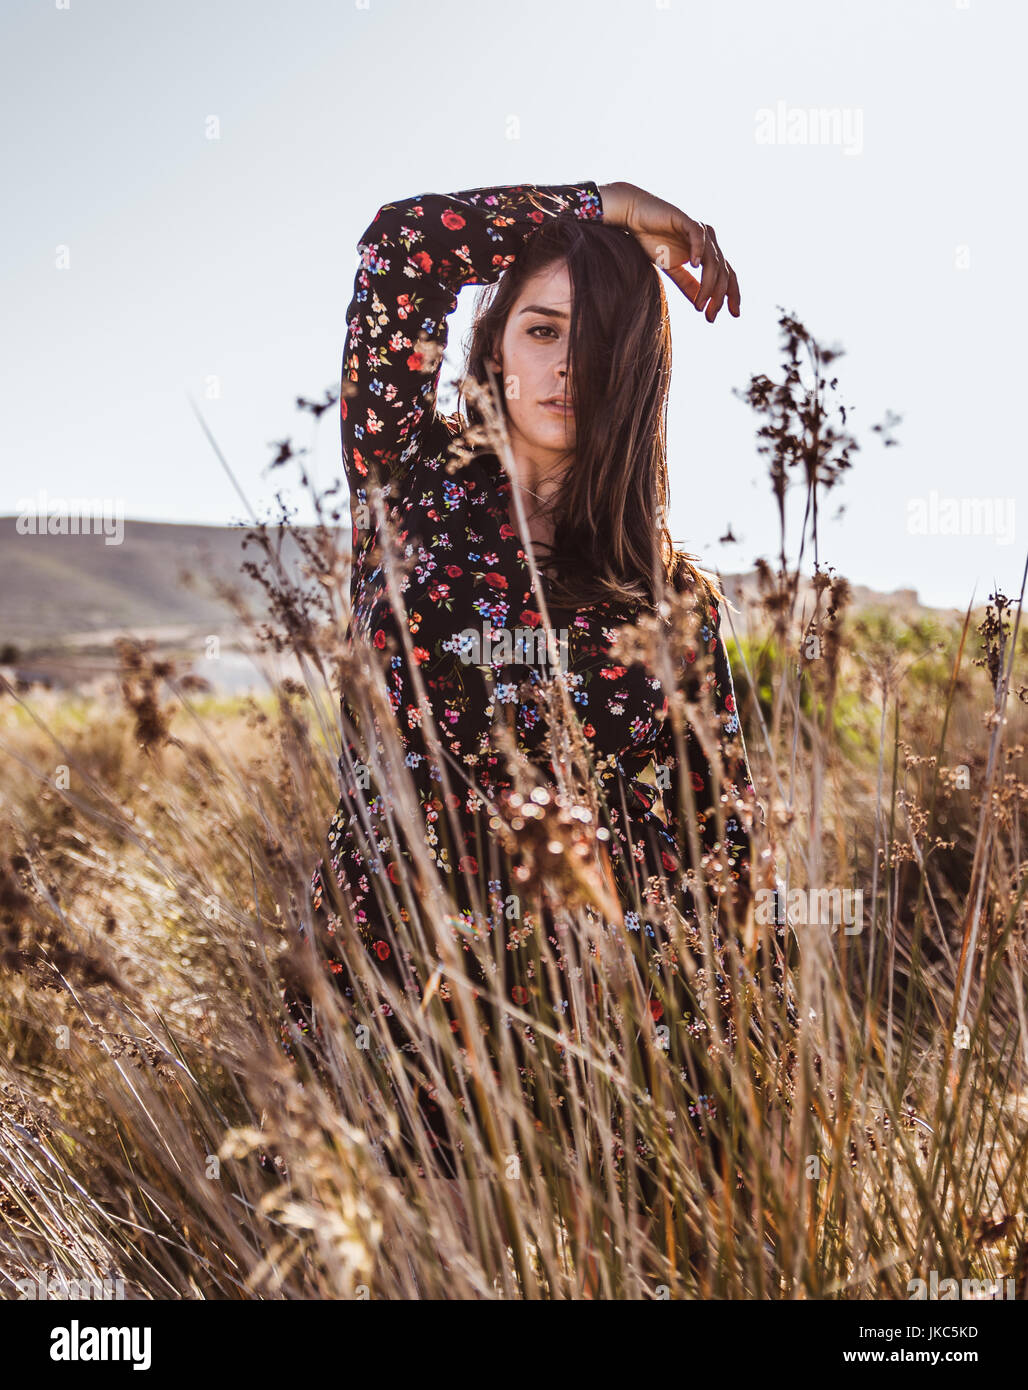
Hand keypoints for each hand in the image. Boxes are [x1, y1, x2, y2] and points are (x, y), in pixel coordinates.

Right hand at [598, 181, 739, 321]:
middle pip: (723, 271)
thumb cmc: (652, 240)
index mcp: (708, 252)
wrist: (634, 217)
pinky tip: (695, 266)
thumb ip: (687, 285)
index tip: (733, 315)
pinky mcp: (686, 220)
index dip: (732, 294)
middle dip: (719, 296)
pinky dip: (698, 251)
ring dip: (708, 285)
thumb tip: (701, 305)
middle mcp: (708, 241)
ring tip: (700, 304)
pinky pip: (698, 236)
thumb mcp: (672, 269)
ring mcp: (699, 230)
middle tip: (710, 316)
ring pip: (713, 260)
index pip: (727, 275)